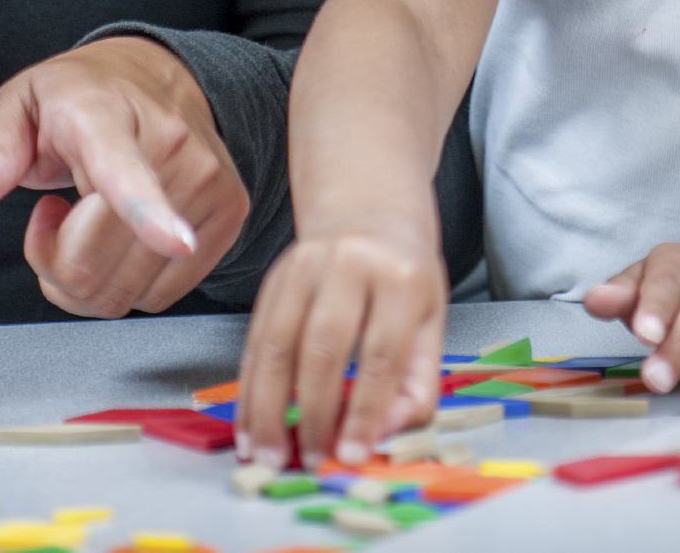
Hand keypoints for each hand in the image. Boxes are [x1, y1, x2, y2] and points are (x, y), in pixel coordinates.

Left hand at [0, 36, 248, 317]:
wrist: (161, 77)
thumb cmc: (80, 99)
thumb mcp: (18, 105)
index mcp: (106, 116)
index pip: (124, 172)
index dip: (147, 210)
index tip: (174, 239)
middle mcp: (171, 146)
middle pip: (92, 268)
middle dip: (54, 262)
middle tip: (54, 216)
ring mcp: (209, 184)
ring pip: (125, 294)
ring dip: (91, 275)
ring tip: (89, 220)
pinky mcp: (230, 215)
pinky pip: (160, 296)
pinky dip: (128, 282)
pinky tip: (122, 235)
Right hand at [236, 221, 445, 469]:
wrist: (368, 220)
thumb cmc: (404, 280)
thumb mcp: (431, 324)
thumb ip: (417, 384)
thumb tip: (385, 435)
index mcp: (400, 277)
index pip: (382, 352)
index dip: (366, 409)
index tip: (352, 453)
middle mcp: (349, 264)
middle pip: (323, 346)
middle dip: (313, 412)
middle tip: (309, 459)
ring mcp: (303, 266)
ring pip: (278, 344)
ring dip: (267, 408)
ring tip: (267, 453)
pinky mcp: (273, 279)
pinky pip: (255, 340)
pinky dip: (249, 389)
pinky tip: (248, 424)